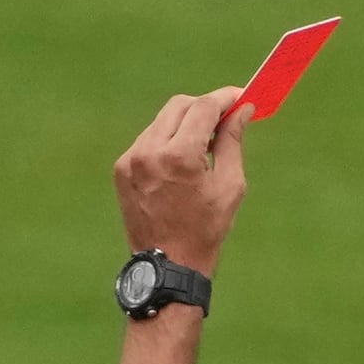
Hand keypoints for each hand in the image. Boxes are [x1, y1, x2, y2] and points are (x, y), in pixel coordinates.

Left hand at [113, 86, 253, 269]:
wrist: (168, 266)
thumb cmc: (206, 231)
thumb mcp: (230, 187)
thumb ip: (233, 142)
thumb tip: (241, 110)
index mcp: (180, 157)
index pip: (203, 108)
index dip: (224, 98)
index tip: (240, 97)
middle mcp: (150, 151)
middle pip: (179, 106)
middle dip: (203, 107)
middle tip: (224, 118)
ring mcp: (131, 159)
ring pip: (162, 122)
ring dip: (185, 125)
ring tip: (204, 147)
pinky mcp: (122, 168)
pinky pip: (148, 141)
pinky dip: (167, 142)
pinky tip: (181, 164)